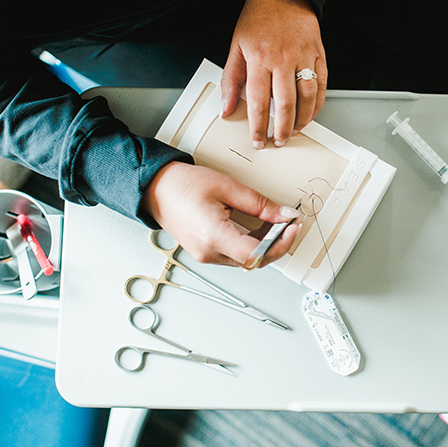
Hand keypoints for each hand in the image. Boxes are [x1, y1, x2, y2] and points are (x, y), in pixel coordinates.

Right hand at [143, 161, 299, 266]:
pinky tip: (257, 229)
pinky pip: (235, 256)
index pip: (257, 254)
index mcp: (213, 236)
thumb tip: (284, 215)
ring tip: (273, 224)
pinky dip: (251, 245)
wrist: (156, 188)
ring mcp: (206, 256)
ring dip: (264, 245)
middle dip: (276, 244)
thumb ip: (260, 204)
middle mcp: (208, 252)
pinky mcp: (205, 254)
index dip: (280, 244)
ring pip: (246, 261)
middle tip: (288, 224)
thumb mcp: (227, 187)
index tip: (292, 228)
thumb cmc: (182, 185)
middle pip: (254, 261)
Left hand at [221, 0, 326, 148]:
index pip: (257, 102)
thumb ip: (231, 79)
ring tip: (293, 131)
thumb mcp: (236, 46)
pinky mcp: (319, 56)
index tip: (258, 140)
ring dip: (301, 121)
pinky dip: (317, 106)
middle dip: (281, 130)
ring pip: (306, 99)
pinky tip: (309, 115)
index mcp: (260, 59)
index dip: (258, 127)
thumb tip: (225, 107)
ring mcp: (304, 58)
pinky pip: (321, 87)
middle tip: (278, 141)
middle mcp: (283, 60)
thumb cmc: (259, 19)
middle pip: (284, 105)